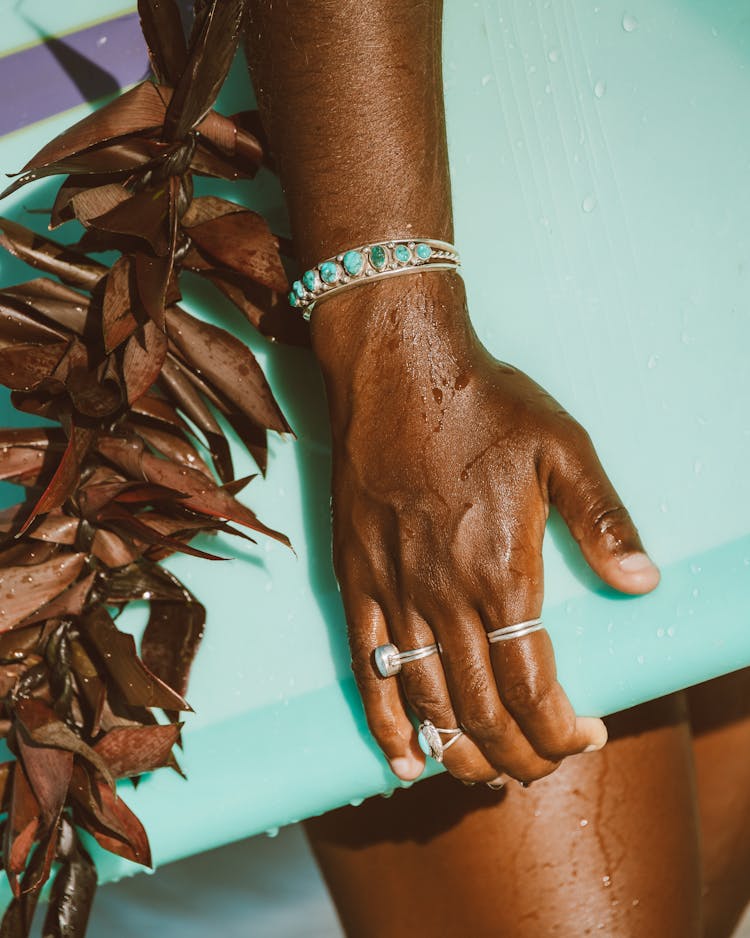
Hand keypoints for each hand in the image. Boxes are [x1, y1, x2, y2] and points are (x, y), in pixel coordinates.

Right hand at [311, 270, 659, 783]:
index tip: (585, 739)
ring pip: (426, 701)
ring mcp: (393, 590)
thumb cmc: (483, 403)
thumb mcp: (563, 447)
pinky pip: (367, 667)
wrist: (396, 367)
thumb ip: (603, 519)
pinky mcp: (354, 577)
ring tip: (484, 774)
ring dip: (459, 751)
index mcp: (501, 570)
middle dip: (517, 755)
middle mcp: (443, 594)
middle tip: (540, 766)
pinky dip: (386, 720)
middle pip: (481, 709)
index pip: (533, 687)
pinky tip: (403, 758)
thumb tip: (644, 582)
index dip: (560, 730)